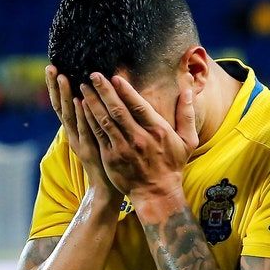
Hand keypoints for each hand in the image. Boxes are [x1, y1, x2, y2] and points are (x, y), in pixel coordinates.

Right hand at [45, 65, 119, 202]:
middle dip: (55, 87)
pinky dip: (80, 115)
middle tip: (51, 67)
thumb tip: (93, 99)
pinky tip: (78, 100)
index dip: (55, 88)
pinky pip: (84, 129)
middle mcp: (73, 135)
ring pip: (69, 116)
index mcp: (74, 131)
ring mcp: (79, 142)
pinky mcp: (89, 150)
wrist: (107, 190)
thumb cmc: (106, 162)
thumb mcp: (97, 137)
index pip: (61, 105)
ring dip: (65, 96)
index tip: (52, 68)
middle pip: (60, 107)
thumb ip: (93, 120)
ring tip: (62, 77)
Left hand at [79, 72, 198, 203]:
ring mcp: (123, 149)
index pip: (139, 106)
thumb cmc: (172, 166)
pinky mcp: (111, 158)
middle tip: (94, 75)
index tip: (115, 77)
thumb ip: (187, 115)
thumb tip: (187, 91)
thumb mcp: (188, 141)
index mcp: (157, 131)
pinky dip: (89, 120)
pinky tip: (82, 108)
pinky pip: (98, 135)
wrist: (157, 194)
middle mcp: (139, 139)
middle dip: (104, 90)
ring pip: (105, 120)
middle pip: (118, 110)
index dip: (126, 90)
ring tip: (84, 87)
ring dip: (93, 102)